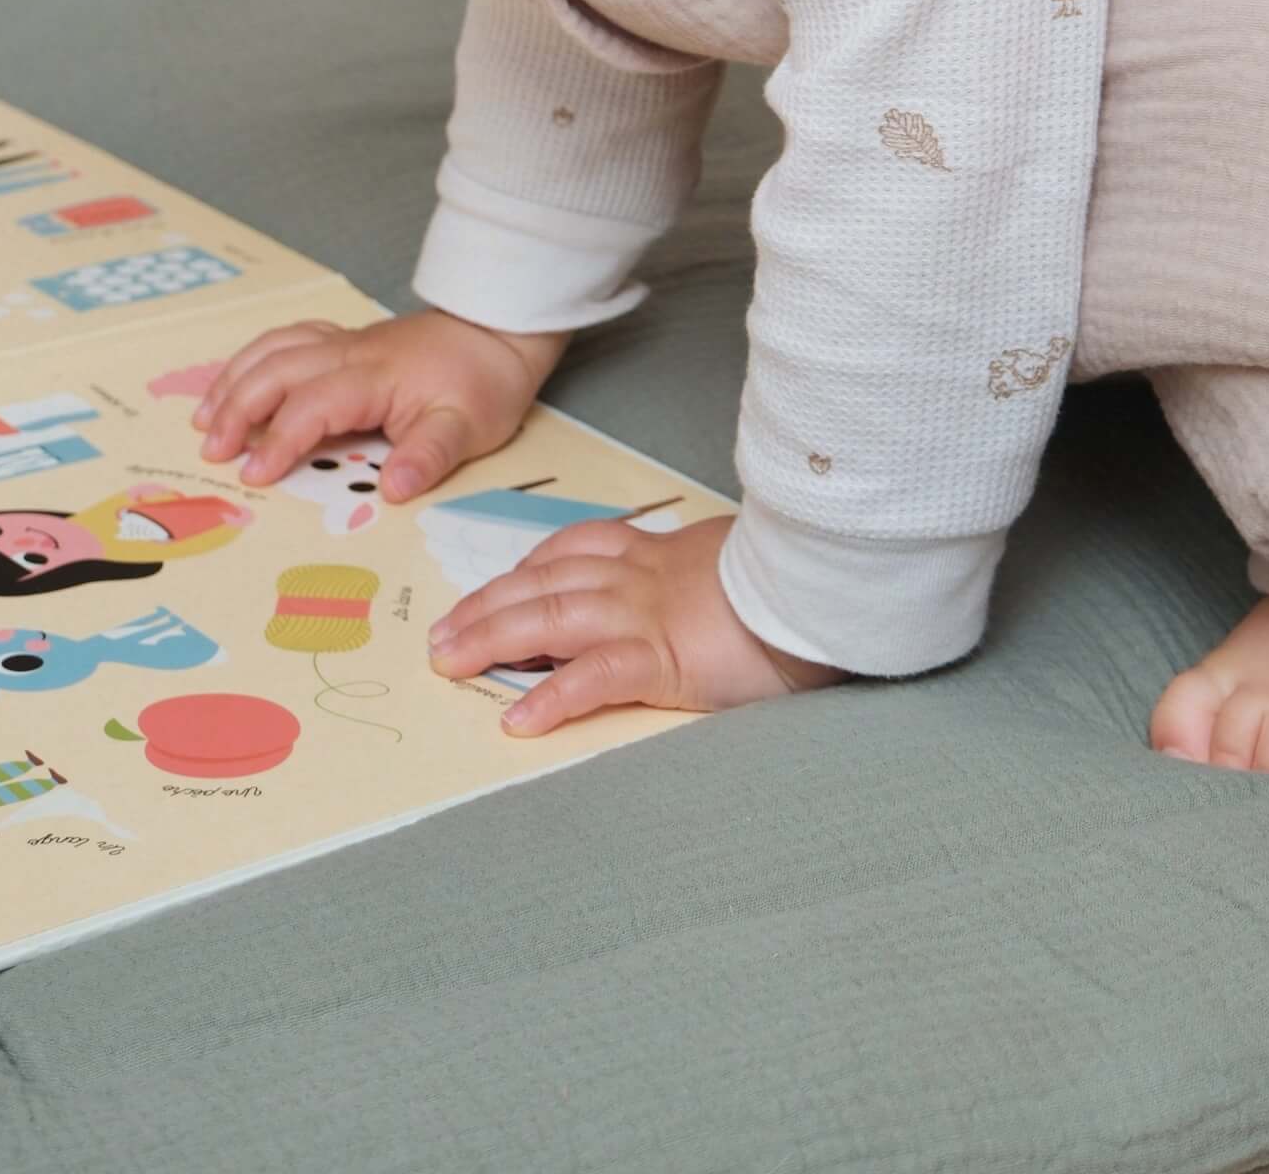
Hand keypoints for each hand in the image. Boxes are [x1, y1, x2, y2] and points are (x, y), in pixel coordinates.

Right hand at [193, 309, 563, 502]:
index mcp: (375, 377)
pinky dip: (253, 359)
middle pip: (277, 370)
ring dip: (234, 380)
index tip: (253, 476)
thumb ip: (429, 455)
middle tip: (212, 453)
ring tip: (204, 419)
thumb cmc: (484, 383)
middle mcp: (349, 353)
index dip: (280, 441)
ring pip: (274, 349)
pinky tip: (237, 381)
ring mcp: (344, 342)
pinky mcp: (345, 340)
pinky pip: (288, 339)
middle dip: (237, 409)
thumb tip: (392, 489)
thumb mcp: (470, 426)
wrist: (500, 331)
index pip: (312, 406)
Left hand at [427, 513, 843, 735]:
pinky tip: (520, 720)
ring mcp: (648, 614)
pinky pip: (596, 677)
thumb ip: (704, 577)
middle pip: (544, 581)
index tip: (497, 586)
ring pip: (552, 617)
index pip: (578, 549)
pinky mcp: (666, 657)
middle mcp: (642, 576)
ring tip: (450, 662)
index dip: (528, 569)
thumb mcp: (738, 565)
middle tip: (441, 635)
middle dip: (486, 605)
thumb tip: (697, 595)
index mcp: (660, 554)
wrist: (828, 584)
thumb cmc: (793, 581)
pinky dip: (553, 696)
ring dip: (492, 637)